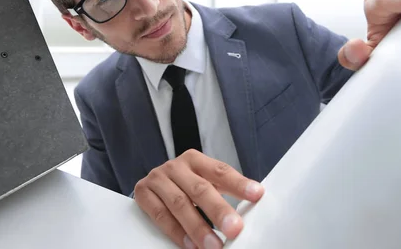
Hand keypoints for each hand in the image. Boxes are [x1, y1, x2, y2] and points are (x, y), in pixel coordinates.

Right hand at [134, 149, 263, 248]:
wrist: (153, 183)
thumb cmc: (185, 184)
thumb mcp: (205, 181)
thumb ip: (225, 190)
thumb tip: (253, 203)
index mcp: (195, 159)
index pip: (220, 170)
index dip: (238, 183)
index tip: (257, 195)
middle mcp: (175, 166)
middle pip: (199, 189)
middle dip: (218, 210)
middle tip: (234, 229)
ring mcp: (157, 179)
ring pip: (179, 204)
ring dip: (198, 228)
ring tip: (214, 245)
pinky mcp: (143, 193)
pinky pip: (160, 215)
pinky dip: (176, 232)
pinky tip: (190, 245)